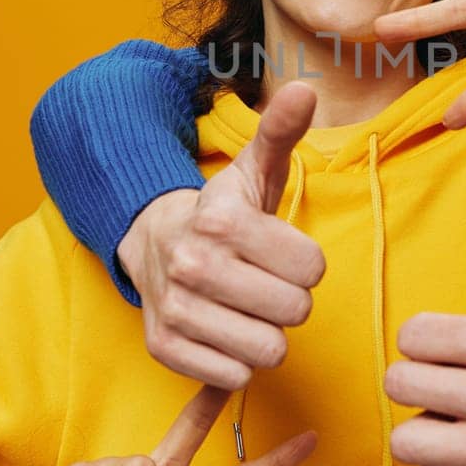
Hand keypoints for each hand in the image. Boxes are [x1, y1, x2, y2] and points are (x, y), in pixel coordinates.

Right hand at [116, 82, 324, 389]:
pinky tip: (225, 329)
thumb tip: (306, 88)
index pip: (312, 270)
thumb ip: (282, 132)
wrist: (153, 242)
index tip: (282, 253)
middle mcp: (192, 266)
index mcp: (221, 221)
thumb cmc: (225, 212)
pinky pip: (236, 377)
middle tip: (266, 282)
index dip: (306, 264)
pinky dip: (239, 360)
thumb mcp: (256, 170)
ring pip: (269, 350)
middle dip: (290, 300)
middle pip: (294, 312)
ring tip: (247, 306)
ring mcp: (176, 311)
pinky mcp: (165, 349)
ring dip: (267, 332)